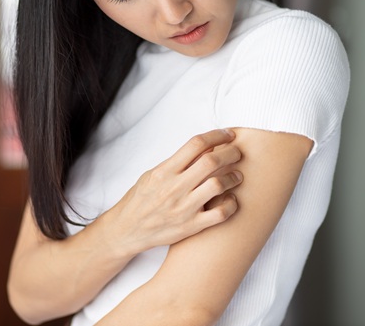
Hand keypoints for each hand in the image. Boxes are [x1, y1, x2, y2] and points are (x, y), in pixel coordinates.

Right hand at [106, 129, 242, 254]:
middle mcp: (174, 188)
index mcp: (164, 171)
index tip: (228, 134)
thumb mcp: (153, 174)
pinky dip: (231, 204)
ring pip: (218, 185)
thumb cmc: (140, 200)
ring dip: (234, 177)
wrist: (126, 230)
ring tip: (237, 176)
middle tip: (238, 153)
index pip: (196, 144)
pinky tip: (231, 200)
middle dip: (231, 153)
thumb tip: (206, 147)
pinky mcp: (190, 227)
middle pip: (211, 161)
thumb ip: (177, 162)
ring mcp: (183, 208)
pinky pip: (220, 214)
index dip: (217, 135)